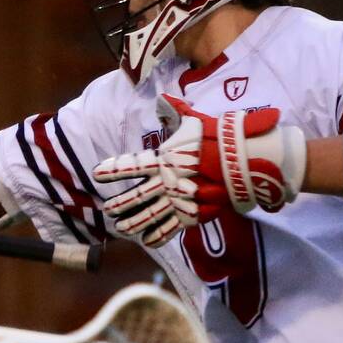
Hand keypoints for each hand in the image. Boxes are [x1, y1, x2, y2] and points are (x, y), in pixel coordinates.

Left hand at [92, 95, 306, 246]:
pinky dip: (159, 234)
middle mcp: (169, 181)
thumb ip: (176, 112)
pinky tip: (146, 241)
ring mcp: (181, 200)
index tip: (97, 173)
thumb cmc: (221, 138)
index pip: (134, 165)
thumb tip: (163, 101)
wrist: (246, 161)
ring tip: (120, 228)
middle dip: (122, 203)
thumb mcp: (196, 122)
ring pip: (151, 215)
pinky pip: (173, 227)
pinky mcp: (194, 213)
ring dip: (135, 222)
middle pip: (139, 196)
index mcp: (166, 159)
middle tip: (107, 210)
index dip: (115, 170)